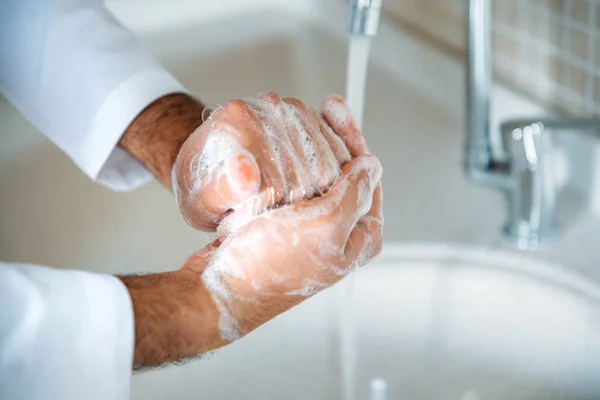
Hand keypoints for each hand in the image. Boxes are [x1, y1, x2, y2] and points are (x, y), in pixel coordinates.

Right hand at [183, 95, 382, 340]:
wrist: (220, 288)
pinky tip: (275, 151)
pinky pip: (292, 187)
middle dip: (331, 139)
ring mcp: (312, 229)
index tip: (334, 109)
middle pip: (345, 172)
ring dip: (308, 150)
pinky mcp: (286, 226)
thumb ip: (355, 192)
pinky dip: (286, 167)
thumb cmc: (270, 265)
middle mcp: (341, 233)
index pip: (367, 174)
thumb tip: (371, 165)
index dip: (352, 138)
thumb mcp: (325, 224)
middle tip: (318, 109)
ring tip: (296, 124)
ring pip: (317, 177)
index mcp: (360, 235)